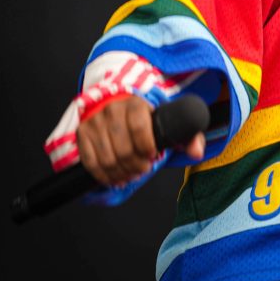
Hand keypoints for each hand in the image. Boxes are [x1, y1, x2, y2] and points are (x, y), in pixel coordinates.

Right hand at [76, 95, 204, 185]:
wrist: (118, 102)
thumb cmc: (147, 116)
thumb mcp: (169, 120)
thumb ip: (188, 135)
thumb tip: (197, 153)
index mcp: (136, 104)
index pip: (139, 128)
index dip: (147, 147)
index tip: (153, 156)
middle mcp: (112, 110)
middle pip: (124, 148)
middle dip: (136, 165)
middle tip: (143, 169)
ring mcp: (95, 122)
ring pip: (107, 158)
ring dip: (121, 173)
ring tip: (131, 174)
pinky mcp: (82, 132)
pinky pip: (90, 161)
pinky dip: (103, 175)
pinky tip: (115, 178)